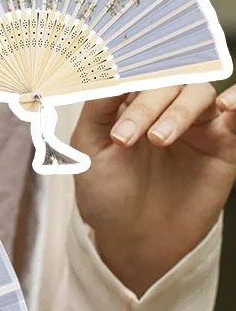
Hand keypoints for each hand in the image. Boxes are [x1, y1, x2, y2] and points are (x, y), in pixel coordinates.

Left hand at [71, 83, 235, 295]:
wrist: (132, 239)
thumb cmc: (106, 196)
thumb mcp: (89, 150)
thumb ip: (97, 108)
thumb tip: (109, 71)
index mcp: (130, 103)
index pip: (136, 72)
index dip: (127, 77)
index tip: (114, 92)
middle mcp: (164, 107)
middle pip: (167, 80)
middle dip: (146, 105)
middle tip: (126, 139)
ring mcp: (195, 123)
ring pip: (198, 92)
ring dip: (179, 110)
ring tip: (159, 140)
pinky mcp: (223, 142)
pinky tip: (227, 107)